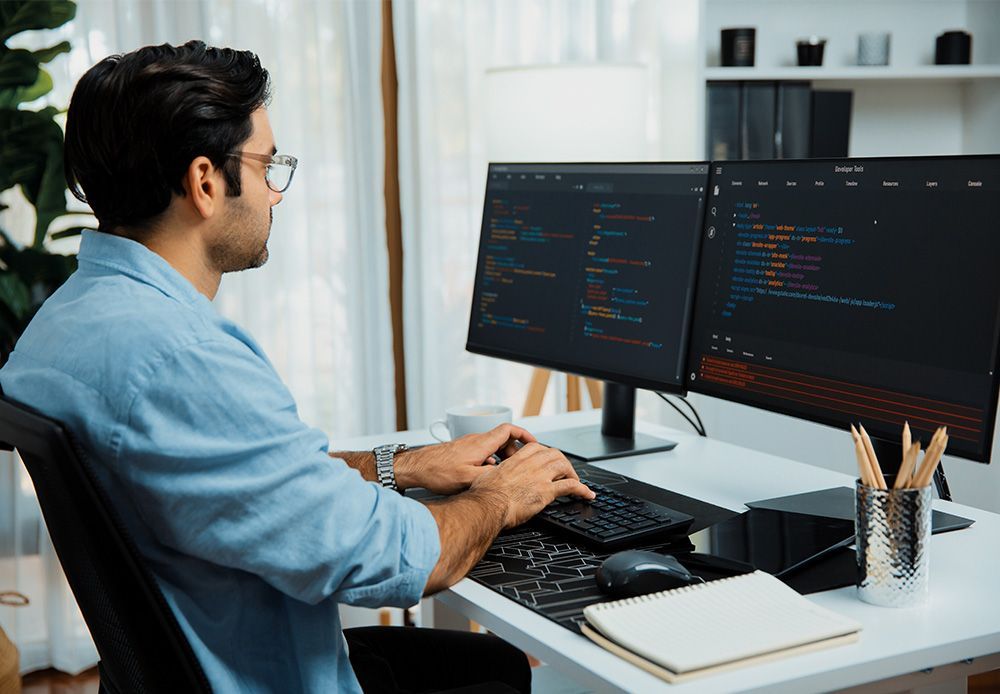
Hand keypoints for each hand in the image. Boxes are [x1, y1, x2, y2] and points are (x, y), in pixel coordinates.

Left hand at [394, 423, 538, 494]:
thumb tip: (505, 477)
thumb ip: (490, 476)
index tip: (534, 444)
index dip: (525, 435)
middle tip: (520, 465)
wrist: (416, 467)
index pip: (509, 430)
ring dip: (502, 457)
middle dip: (515, 451)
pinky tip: (486, 474)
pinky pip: (482, 452)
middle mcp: (476, 441)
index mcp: (481, 444)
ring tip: (504, 472)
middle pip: (503, 439)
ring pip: (492, 447)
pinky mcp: (461, 452)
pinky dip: (490, 461)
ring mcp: (468, 445)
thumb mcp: (468, 478)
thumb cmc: (437, 471)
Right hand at [470, 442, 594, 527]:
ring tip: (576, 481)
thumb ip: (492, 474)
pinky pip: (571, 486)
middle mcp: (530, 464)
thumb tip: (488, 478)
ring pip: (564, 465)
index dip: (545, 453)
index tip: (547, 459)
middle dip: (562, 462)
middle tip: (565, 471)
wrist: (488, 505)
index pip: (536, 448)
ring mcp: (540, 476)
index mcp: (516, 460)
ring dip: (572, 473)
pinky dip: (582, 489)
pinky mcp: (547, 491)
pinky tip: (587, 494)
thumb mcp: (486, 476)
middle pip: (554, 454)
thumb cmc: (484, 495)